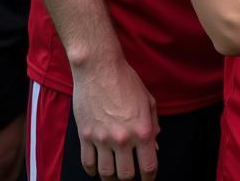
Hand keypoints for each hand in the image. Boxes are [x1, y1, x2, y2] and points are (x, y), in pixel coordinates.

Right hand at [73, 57, 158, 179]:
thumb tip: (154, 146)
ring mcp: (102, 139)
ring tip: (114, 174)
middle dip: (130, 180)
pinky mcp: (85, 137)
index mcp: (142, 130)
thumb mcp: (148, 101)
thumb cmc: (127, 81)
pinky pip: (88, 163)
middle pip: (125, 176)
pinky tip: (97, 169)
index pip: (148, 167)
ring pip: (106, 174)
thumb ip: (153, 125)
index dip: (149, 178)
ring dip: (111, 177)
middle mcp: (123, 139)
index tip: (148, 180)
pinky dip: (92, 170)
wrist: (100, 69)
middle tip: (130, 176)